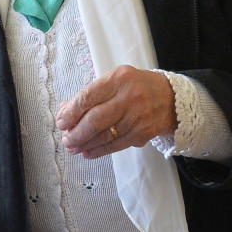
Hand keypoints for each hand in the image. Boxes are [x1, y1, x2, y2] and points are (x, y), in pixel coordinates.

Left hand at [56, 65, 176, 158]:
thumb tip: (64, 112)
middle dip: (76, 133)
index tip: (61, 122)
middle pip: (95, 120)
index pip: (88, 98)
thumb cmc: (135, 88)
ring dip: (84, 144)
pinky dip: (99, 150)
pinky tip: (87, 152)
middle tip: (66, 139)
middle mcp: (130, 97)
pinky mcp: (143, 133)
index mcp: (119, 79)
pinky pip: (116, 145)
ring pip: (105, 135)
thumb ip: (89, 95)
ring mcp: (138, 117)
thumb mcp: (114, 82)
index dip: (71, 113)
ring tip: (72, 147)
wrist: (171, 98)